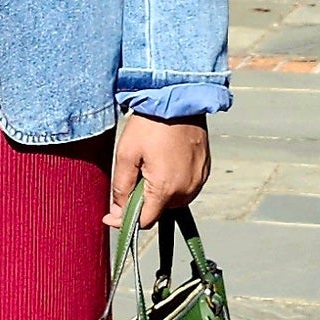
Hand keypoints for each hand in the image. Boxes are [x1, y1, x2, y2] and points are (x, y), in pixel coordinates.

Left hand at [107, 110, 210, 229]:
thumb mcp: (126, 155)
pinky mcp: (205, 170)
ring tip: (152, 163)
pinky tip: (166, 160)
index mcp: (165, 189)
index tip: (114, 213)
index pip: (146, 222)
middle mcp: (186, 190)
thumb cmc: (150, 124)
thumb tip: (118, 214)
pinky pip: (186, 186)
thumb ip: (121, 189)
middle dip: (144, 199)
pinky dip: (174, 181)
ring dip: (160, 191)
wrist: (178, 98)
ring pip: (173, 200)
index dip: (127, 220)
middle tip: (136, 172)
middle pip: (159, 210)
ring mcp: (199, 180)